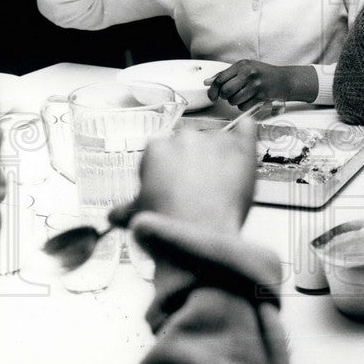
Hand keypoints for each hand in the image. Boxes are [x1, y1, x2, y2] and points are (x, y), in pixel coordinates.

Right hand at [133, 119, 256, 234]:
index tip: (171, 184)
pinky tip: (243, 140)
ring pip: (217, 138)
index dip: (167, 168)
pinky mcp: (241, 149)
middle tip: (196, 185)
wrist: (199, 236)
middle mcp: (185, 138)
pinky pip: (247, 127)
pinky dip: (245, 132)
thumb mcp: (138, 216)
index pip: (162, 149)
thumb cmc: (169, 225)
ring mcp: (215, 141)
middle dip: (192, 160)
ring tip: (220, 182)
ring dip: (218, 154)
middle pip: (189, 142)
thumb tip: (116, 214)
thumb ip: (127, 209)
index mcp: (156, 149)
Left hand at [206, 60, 316, 107]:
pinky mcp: (261, 96)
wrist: (285, 80)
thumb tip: (208, 82)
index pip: (220, 78)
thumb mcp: (245, 68)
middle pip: (225, 91)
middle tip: (230, 95)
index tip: (212, 95)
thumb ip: (226, 75)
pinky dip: (244, 106)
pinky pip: (243, 106)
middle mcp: (248, 73)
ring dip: (235, 102)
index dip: (213, 89)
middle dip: (225, 96)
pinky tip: (250, 100)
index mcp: (242, 65)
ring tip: (243, 96)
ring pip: (233, 100)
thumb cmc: (264, 74)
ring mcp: (255, 85)